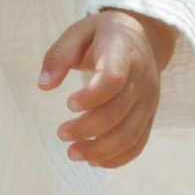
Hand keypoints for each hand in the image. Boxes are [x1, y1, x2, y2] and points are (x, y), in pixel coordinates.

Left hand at [39, 9, 173, 168]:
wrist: (143, 36)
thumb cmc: (102, 35)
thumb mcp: (77, 32)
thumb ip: (58, 56)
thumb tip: (43, 86)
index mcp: (123, 53)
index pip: (113, 79)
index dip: (92, 97)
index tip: (68, 105)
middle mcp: (142, 79)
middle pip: (119, 112)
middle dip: (87, 129)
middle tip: (61, 134)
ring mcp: (149, 100)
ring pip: (130, 134)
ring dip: (101, 150)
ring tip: (72, 154)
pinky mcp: (150, 115)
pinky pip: (139, 143)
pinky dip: (118, 158)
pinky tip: (94, 161)